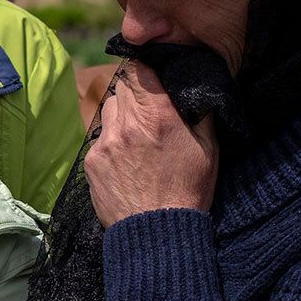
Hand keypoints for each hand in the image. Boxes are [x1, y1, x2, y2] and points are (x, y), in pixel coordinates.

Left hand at [84, 63, 217, 226]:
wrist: (156, 233)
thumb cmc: (187, 191)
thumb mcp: (209, 148)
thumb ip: (200, 112)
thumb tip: (194, 88)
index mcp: (158, 115)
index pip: (139, 69)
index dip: (144, 67)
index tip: (151, 73)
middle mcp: (127, 124)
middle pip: (121, 86)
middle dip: (134, 90)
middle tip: (148, 106)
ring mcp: (105, 143)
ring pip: (108, 109)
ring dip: (120, 113)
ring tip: (136, 133)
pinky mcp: (91, 162)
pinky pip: (99, 137)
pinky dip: (110, 139)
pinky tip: (125, 157)